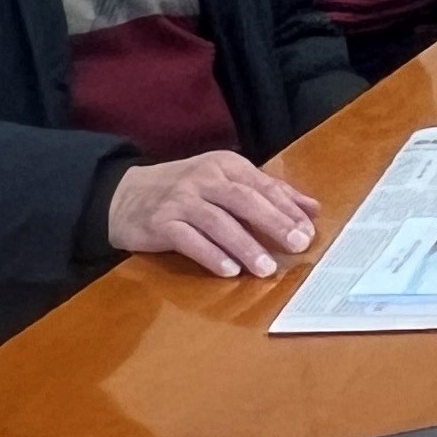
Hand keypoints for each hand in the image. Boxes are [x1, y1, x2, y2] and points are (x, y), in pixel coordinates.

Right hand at [108, 152, 322, 278]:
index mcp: (225, 165)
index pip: (263, 185)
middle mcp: (204, 178)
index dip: (288, 208)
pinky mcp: (160, 223)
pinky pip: (189, 240)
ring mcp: (181, 200)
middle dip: (274, 223)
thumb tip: (313, 209)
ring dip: (245, 246)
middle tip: (297, 245)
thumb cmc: (186, 190)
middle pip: (245, 200)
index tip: (309, 230)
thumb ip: (268, 193)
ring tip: (266, 268)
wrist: (124, 195)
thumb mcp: (226, 182)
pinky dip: (211, 255)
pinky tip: (229, 270)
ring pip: (219, 222)